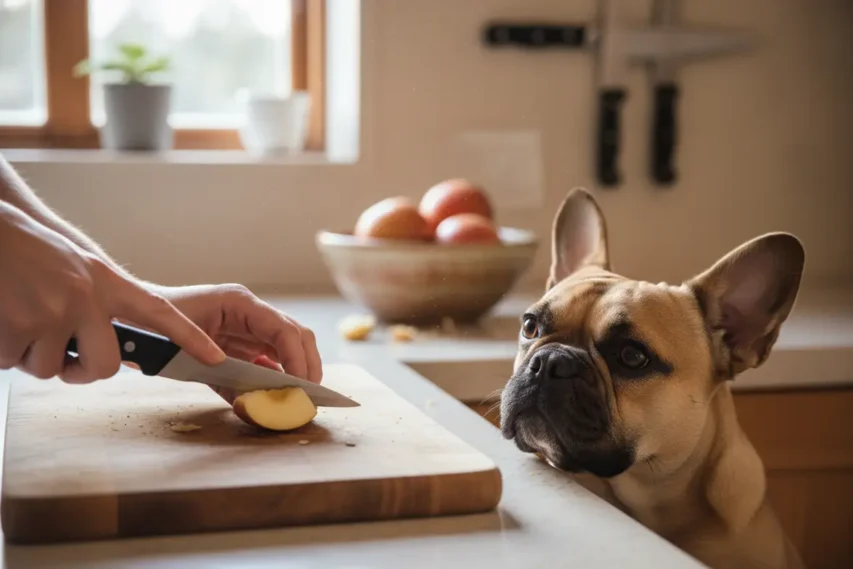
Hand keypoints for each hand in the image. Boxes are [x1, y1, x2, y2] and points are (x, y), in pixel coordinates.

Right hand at [0, 203, 224, 382]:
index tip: (215, 358)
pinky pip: (11, 363)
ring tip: (17, 314)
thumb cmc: (21, 248)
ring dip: (29, 354)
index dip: (189, 338)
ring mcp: (50, 315)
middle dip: (81, 371)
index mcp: (104, 281)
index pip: (158, 313)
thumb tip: (96, 343)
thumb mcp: (73, 264)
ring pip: (50, 369)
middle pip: (105, 368)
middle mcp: (84, 298)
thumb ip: (95, 299)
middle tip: (61, 353)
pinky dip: (2, 350)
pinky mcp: (15, 330)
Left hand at [148, 284, 321, 402]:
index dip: (298, 359)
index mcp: (239, 303)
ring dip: (294, 375)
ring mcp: (245, 328)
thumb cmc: (150, 323)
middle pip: (296, 336)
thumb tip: (251, 399)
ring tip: (296, 401)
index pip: (284, 329)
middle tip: (309, 397)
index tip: (301, 387)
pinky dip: (271, 381)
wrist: (128, 319)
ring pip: (286, 349)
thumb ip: (220, 372)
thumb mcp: (183, 344)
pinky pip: (265, 363)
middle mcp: (249, 313)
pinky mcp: (237, 345)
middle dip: (307, 366)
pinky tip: (269, 399)